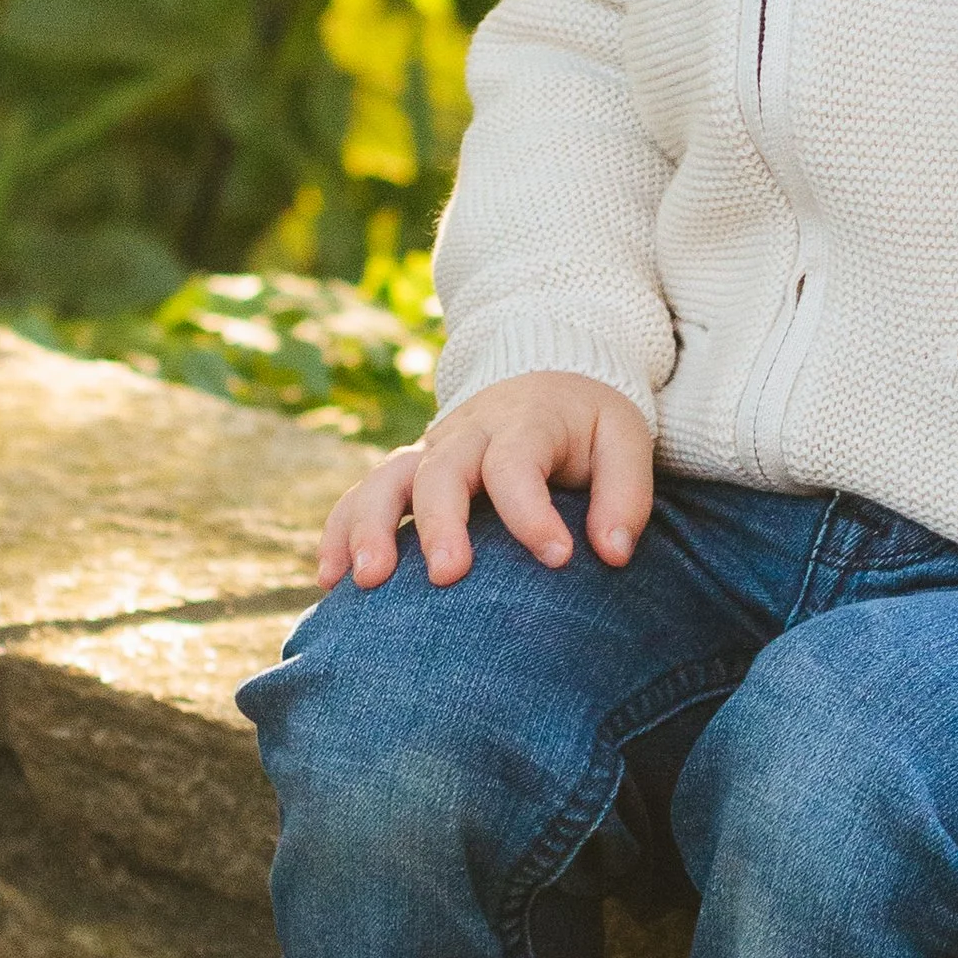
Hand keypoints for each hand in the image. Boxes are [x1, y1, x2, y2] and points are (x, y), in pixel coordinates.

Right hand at [318, 371, 654, 592]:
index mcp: (526, 422)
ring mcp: (431, 452)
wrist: (548, 376)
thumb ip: (626, 495)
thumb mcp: (625, 441)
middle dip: (438, 523)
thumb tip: (613, 554)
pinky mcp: (410, 473)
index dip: (533, 512)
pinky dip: (340, 532)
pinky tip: (330, 581)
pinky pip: (362, 495)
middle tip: (445, 576)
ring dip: (370, 528)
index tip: (558, 559)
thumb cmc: (589, 424)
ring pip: (386, 479)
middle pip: (441, 470)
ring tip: (366, 581)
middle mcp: (469, 433)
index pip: (518, 463)